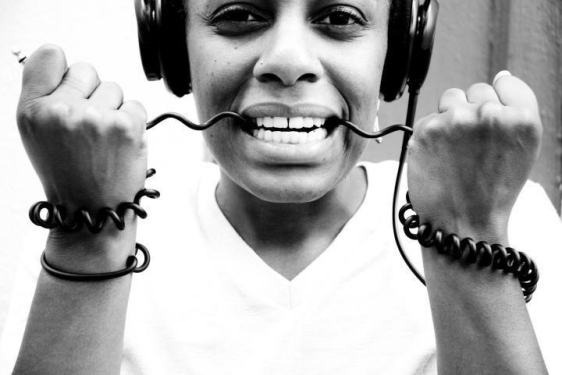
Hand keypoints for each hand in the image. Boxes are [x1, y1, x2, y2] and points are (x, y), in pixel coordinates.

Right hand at [17, 45, 147, 213]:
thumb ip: (45, 95)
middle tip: (87, 126)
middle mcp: (62, 111)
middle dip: (91, 93)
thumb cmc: (68, 174)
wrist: (92, 210)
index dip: (64, 69)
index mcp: (34, 110)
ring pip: (113, 88)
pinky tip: (119, 144)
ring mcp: (96, 117)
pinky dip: (132, 122)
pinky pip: (135, 105)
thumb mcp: (37, 134)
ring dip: (113, 109)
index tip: (70, 83)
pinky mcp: (126, 126)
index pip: (50, 56)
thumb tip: (58, 58)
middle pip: (86, 70)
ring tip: (103, 140)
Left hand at [406, 71, 541, 241]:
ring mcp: (455, 120)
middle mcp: (490, 114)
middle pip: (477, 90)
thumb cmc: (492, 191)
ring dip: (451, 116)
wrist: (462, 223)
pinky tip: (439, 157)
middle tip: (473, 148)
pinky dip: (432, 134)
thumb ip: (515, 109)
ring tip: (455, 150)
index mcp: (522, 118)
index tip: (491, 127)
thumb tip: (501, 75)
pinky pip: (430, 117)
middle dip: (474, 111)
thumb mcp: (523, 150)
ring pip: (451, 97)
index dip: (497, 104)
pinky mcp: (427, 129)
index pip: (506, 83)